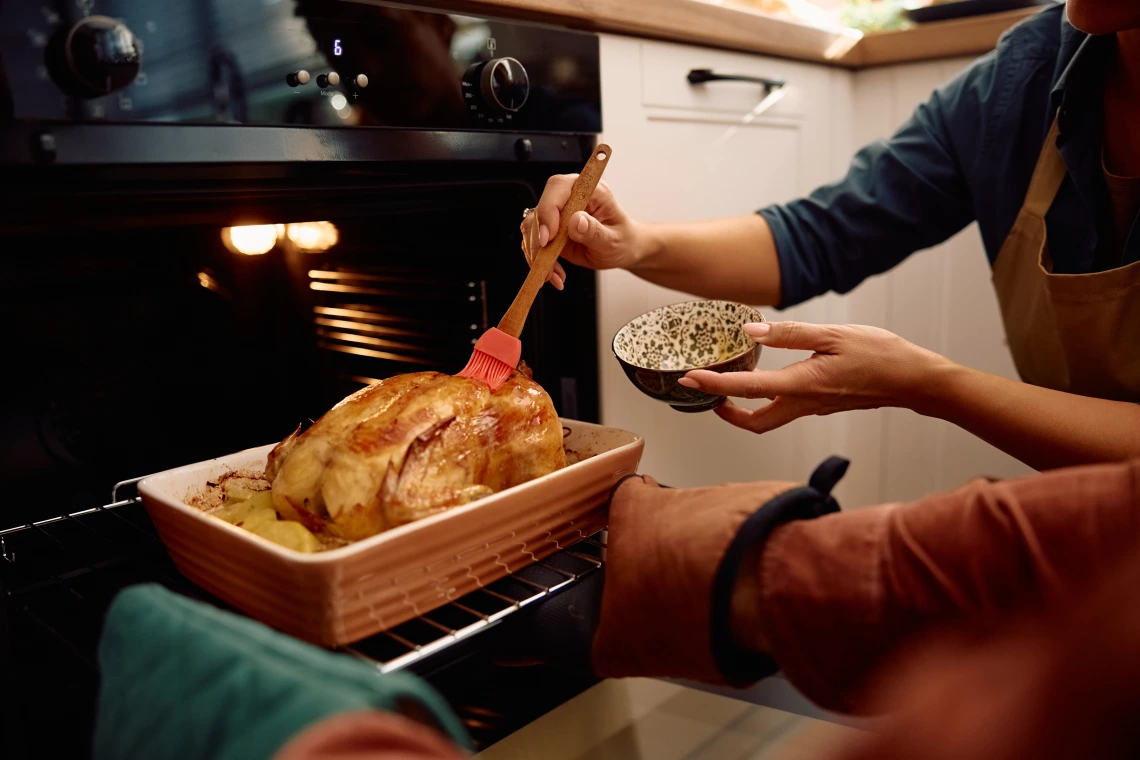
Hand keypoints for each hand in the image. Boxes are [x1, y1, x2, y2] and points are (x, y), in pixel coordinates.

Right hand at [524, 174, 653, 289]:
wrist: (621, 249)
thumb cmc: (622, 240)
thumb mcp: (613, 240)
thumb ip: (594, 231)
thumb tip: (576, 220)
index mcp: (589, 190)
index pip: (559, 187)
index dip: (549, 209)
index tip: (548, 237)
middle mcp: (569, 197)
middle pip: (540, 209)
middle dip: (538, 240)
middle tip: (547, 265)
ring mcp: (557, 213)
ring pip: (532, 228)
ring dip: (538, 255)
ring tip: (554, 276)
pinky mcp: (550, 229)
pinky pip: (534, 242)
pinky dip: (540, 261)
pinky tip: (554, 275)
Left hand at [680, 321, 950, 433]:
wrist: (914, 380)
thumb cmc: (880, 355)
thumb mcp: (833, 335)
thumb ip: (790, 333)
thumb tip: (751, 331)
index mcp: (802, 385)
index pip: (748, 390)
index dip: (714, 385)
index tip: (690, 378)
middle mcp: (804, 404)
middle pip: (754, 424)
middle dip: (724, 411)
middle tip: (704, 390)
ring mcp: (814, 408)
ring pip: (769, 419)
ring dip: (743, 407)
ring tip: (726, 383)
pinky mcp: (823, 404)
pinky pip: (786, 409)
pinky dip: (766, 399)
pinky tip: (764, 378)